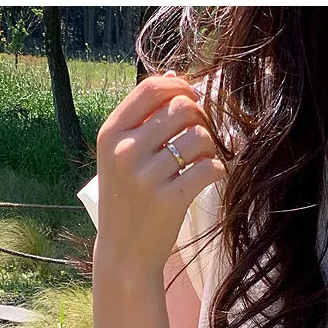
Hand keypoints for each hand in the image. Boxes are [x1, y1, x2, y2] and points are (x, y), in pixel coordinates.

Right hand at [95, 74, 220, 283]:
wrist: (123, 252)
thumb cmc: (127, 196)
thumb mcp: (121, 154)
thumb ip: (144, 116)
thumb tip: (174, 75)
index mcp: (110, 133)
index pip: (151, 88)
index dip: (179, 87)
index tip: (192, 99)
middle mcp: (124, 150)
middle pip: (181, 108)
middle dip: (200, 117)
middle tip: (201, 136)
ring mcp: (144, 176)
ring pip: (199, 137)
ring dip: (210, 147)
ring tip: (202, 161)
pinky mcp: (167, 199)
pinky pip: (210, 167)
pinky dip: (217, 169)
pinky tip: (208, 177)